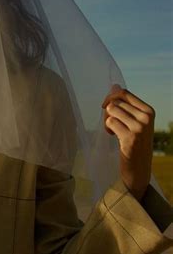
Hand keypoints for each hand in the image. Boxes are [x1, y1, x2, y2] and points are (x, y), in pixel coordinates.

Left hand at [102, 84, 154, 201]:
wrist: (139, 168)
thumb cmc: (134, 142)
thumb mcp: (134, 121)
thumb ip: (125, 104)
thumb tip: (115, 85)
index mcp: (148, 111)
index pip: (124, 93)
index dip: (110, 97)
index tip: (106, 107)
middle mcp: (146, 117)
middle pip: (115, 102)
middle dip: (107, 111)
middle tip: (110, 123)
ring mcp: (139, 128)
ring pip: (111, 110)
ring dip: (106, 120)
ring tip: (112, 130)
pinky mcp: (130, 138)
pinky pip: (110, 122)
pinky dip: (107, 129)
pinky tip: (113, 136)